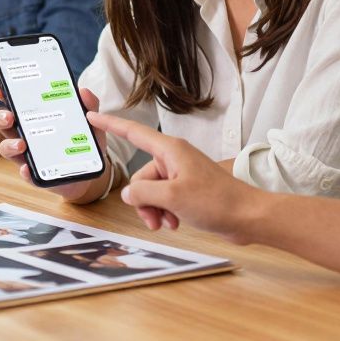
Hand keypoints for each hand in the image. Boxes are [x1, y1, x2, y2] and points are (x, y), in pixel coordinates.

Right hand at [0, 86, 109, 203]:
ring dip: (10, 145)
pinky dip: (24, 171)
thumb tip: (83, 91)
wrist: (88, 172)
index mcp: (35, 119)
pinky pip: (25, 173)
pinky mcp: (35, 175)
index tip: (1, 89)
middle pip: (5, 125)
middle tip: (9, 117)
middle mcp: (25, 135)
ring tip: (21, 145)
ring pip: (7, 148)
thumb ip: (88, 105)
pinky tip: (27, 168)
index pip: (16, 105)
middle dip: (2, 118)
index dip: (5, 96)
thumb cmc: (82, 142)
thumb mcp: (88, 122)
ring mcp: (28, 155)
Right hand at [87, 110, 257, 242]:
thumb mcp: (173, 197)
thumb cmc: (217, 201)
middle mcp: (174, 159)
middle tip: (156, 219)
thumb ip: (143, 193)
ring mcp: (181, 174)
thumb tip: (128, 194)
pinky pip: (163, 199)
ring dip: (155, 210)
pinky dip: (165, 212)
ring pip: (151, 191)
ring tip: (168, 224)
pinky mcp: (187, 189)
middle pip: (140, 177)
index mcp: (170, 150)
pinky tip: (175, 223)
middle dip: (143, 201)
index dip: (111, 124)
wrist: (247, 217)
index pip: (133, 133)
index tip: (92, 116)